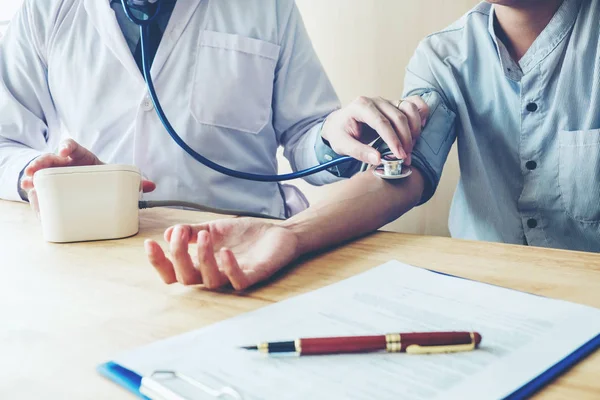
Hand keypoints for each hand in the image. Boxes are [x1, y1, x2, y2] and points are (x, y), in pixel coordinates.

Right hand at [20, 138, 155, 215]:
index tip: (65, 151)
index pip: (71, 145)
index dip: (67, 146)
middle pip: (50, 158)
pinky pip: (39, 189)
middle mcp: (63, 163)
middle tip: (35, 169)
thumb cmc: (97, 177)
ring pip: (40, 172)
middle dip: (42, 162)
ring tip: (27, 182)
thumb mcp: (111, 175)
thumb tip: (152, 185)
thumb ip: (131, 180)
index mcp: (80, 156)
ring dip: (32, 175)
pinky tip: (30, 196)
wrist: (86, 184)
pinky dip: (34, 192)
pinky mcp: (48, 188)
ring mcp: (53, 175)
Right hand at [145, 219, 298, 290]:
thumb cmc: (245, 235)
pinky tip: (225, 252)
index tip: (150, 243)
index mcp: (201, 264)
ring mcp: (233, 277)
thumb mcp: (214, 227)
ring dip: (203, 257)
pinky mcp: (254, 276)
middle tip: (182, 234)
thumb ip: (192, 230)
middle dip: (178, 256)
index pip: (173, 272)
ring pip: (209, 281)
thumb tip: (168, 233)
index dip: (159, 262)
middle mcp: (214, 274)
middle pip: (185, 279)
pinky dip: (229, 268)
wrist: (279, 233)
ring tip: (205, 236)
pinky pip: (238, 282)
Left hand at [321, 95, 428, 165]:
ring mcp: (386, 101)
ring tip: (411, 147)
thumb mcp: (342, 145)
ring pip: (408, 109)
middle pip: (398, 117)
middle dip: (405, 139)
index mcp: (360, 107)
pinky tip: (421, 126)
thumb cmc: (339, 133)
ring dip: (414, 129)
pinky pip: (413, 103)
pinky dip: (421, 113)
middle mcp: (375, 101)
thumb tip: (378, 159)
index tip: (399, 155)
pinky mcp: (394, 105)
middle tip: (406, 157)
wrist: (338, 124)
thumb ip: (359, 152)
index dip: (393, 139)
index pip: (381, 122)